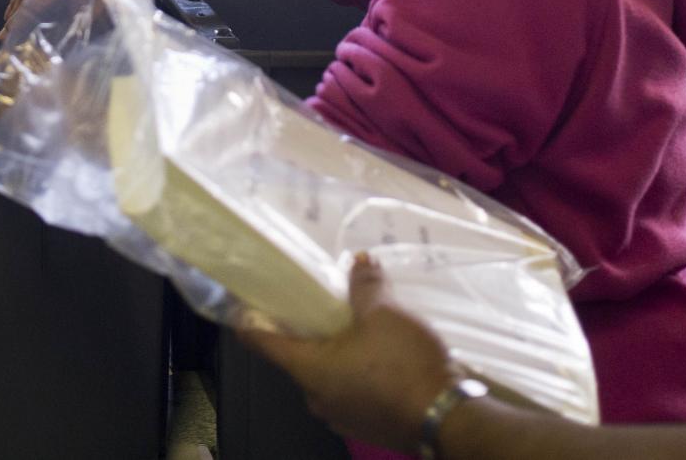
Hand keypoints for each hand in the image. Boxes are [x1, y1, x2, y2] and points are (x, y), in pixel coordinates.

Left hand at [240, 255, 454, 453]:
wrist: (445, 418)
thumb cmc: (403, 364)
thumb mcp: (383, 314)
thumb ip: (366, 285)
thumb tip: (360, 260)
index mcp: (310, 371)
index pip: (264, 344)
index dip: (251, 323)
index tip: (240, 308)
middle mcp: (318, 398)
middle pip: (299, 359)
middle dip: (306, 334)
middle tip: (314, 306)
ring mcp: (342, 416)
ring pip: (327, 376)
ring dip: (335, 353)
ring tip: (353, 327)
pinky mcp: (367, 424)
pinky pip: (350, 390)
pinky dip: (355, 372)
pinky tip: (376, 356)